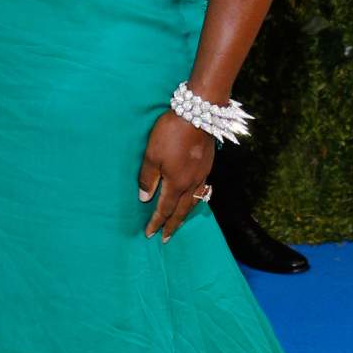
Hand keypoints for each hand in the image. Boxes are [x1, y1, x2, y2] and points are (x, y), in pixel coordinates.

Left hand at [138, 111, 214, 243]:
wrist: (198, 115)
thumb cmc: (170, 134)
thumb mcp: (152, 154)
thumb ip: (148, 177)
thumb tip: (145, 198)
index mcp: (176, 183)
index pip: (165, 208)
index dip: (157, 222)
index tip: (150, 234)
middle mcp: (191, 184)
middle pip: (181, 210)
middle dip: (172, 225)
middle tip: (166, 238)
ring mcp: (202, 175)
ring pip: (194, 202)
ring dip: (185, 215)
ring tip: (179, 222)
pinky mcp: (207, 166)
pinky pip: (202, 191)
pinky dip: (196, 200)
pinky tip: (194, 198)